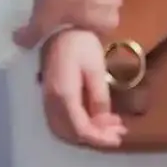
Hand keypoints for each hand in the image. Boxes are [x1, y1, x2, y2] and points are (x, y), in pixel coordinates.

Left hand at [14, 0, 121, 48]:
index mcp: (107, 25)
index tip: (57, 35)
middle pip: (92, 20)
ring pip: (92, 1)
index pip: (90, 40)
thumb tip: (21, 44)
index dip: (72, 39)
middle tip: (56, 16)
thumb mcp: (44, 17)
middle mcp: (115, 7)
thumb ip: (33, 34)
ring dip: (78, 0)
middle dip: (76, 19)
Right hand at [39, 29, 125, 149]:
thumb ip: (99, 97)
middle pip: (71, 133)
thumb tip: (103, 122)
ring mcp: (47, 100)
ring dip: (88, 133)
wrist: (59, 28)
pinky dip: (79, 126)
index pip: (80, 129)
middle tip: (119, 132)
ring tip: (111, 126)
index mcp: (63, 95)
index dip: (100, 138)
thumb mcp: (96, 68)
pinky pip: (62, 121)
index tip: (118, 137)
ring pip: (65, 130)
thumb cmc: (81, 44)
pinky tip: (96, 119)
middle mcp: (51, 102)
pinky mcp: (49, 96)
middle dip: (96, 138)